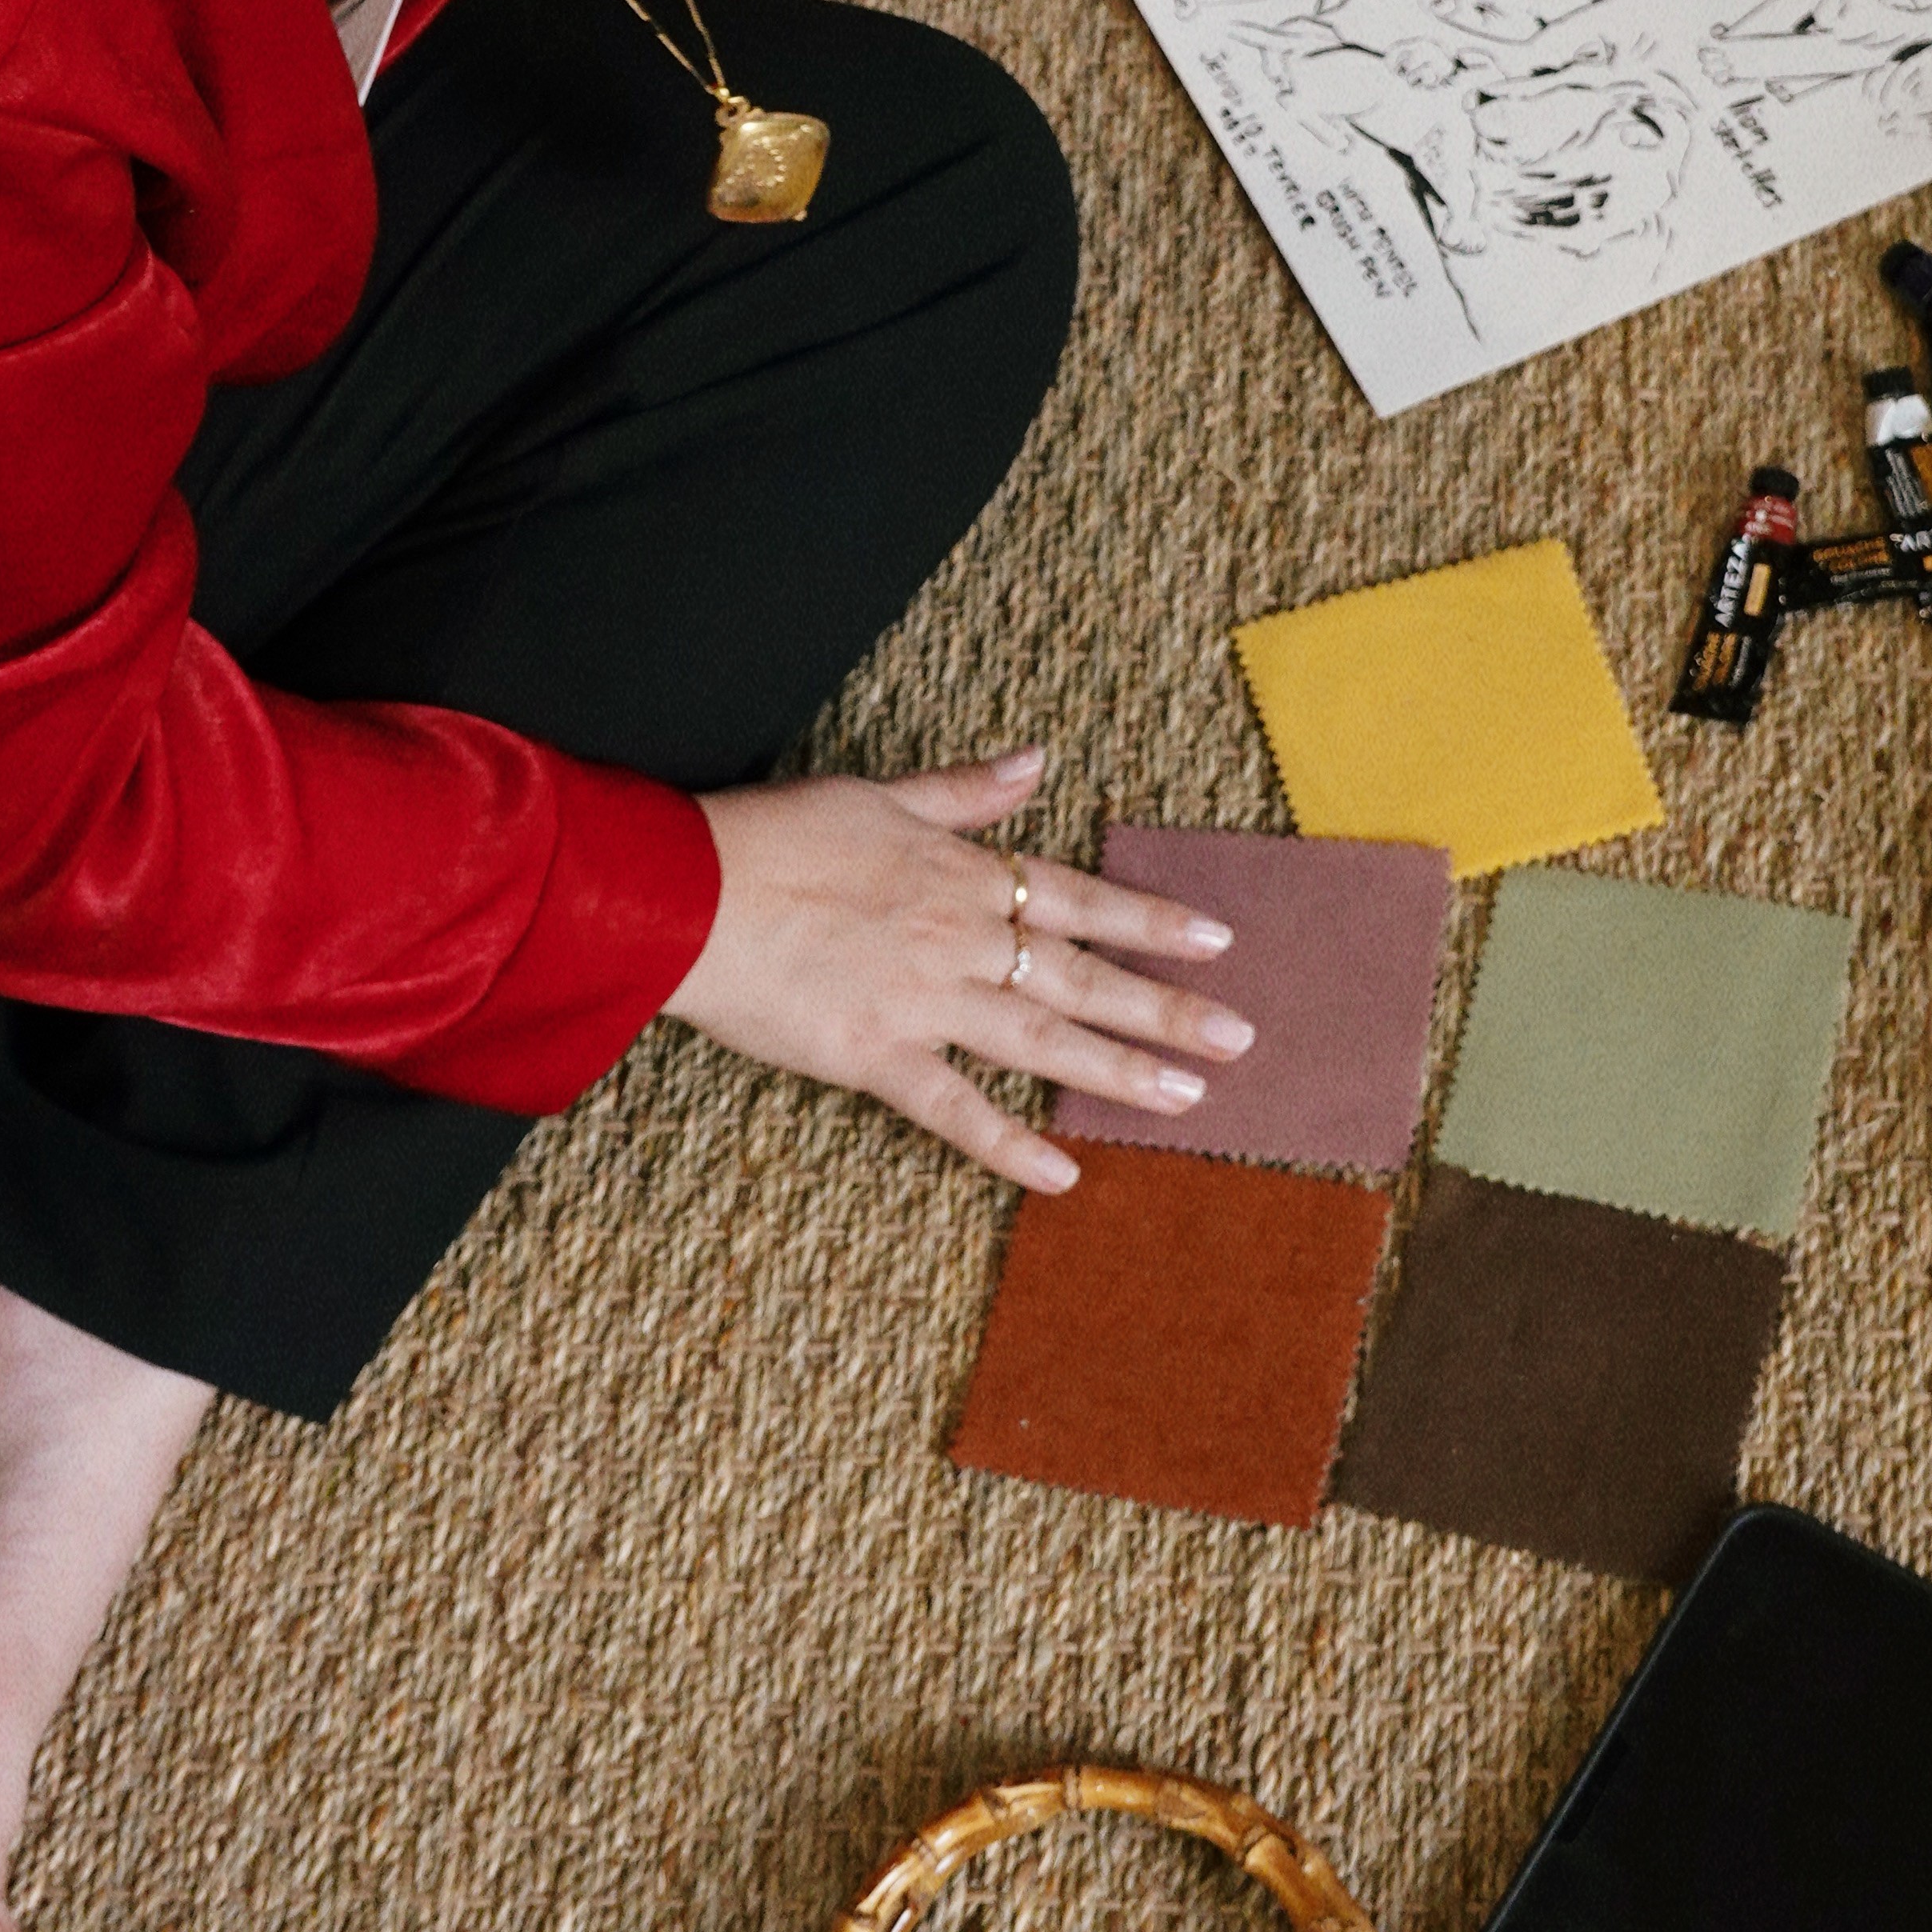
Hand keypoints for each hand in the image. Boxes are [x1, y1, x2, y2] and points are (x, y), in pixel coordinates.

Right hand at [670, 747, 1250, 1189]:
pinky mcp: (875, 1055)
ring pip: (1042, 1040)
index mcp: (961, 876)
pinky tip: (1063, 1171)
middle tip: (1241, 1038)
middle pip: (1082, 977)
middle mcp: (959, 939)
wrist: (690, 891)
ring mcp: (923, 1001)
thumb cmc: (774, 836)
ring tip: (1188, 1095)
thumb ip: (964, 792)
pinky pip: (956, 1108)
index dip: (1151, 922)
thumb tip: (1036, 760)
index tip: (1217, 941)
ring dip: (1119, 1068)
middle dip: (1166, 1008)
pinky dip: (1010, 1143)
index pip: (1080, 900)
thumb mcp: (878, 796)